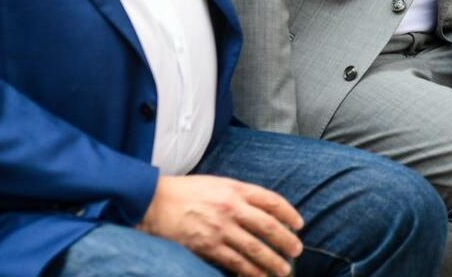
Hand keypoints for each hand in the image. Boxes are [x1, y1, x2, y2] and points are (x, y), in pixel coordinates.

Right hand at [139, 175, 303, 276]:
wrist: (153, 202)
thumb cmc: (183, 192)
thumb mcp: (215, 183)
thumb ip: (237, 194)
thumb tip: (260, 208)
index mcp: (234, 188)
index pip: (271, 200)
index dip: (289, 213)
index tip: (299, 224)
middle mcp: (231, 207)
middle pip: (269, 227)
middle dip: (286, 241)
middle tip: (296, 251)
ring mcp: (221, 228)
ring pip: (256, 249)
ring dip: (273, 262)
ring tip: (284, 270)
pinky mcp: (209, 246)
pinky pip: (236, 263)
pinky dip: (251, 272)